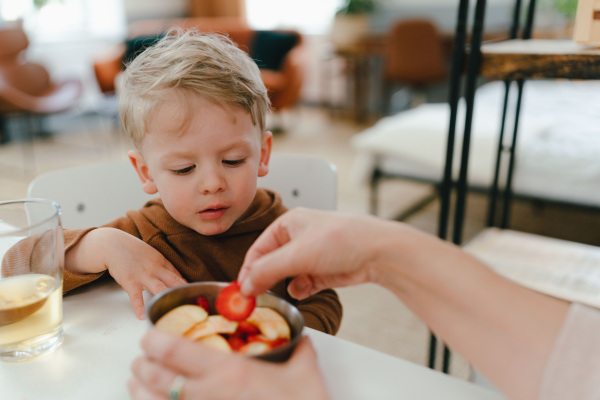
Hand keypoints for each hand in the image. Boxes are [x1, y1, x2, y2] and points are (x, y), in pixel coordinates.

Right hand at [66, 228, 185, 317]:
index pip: (178, 275)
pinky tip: (142, 315)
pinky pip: (136, 296)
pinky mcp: (129, 281)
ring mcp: (143, 275)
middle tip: (192, 304)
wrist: (113, 244)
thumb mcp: (154, 255)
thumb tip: (181, 280)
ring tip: (173, 310)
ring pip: (158, 287)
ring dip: (166, 298)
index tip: (195, 296)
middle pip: (173, 281)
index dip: (187, 286)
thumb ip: (166, 267)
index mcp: (162, 262)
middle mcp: (156, 269)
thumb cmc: (135, 252)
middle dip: (183, 292)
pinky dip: (139, 306)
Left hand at [128, 329, 329, 399]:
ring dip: (138, 391)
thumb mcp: (305, 376)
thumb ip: (300, 352)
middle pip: (156, 377)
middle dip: (141, 365)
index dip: (154, 340)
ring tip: (135, 382)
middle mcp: (207, 395)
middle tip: (141, 358)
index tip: (149, 335)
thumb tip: (301, 339)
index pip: (175, 350)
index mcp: (229, 372)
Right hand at [239, 208, 390, 298]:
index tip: (240, 289)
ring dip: (283, 285)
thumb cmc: (343, 239)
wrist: (378, 252)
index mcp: (289, 224)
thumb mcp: (297, 254)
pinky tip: (302, 291)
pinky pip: (304, 284)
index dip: (248, 269)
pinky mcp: (324, 271)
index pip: (259, 248)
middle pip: (272, 263)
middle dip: (265, 279)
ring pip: (287, 275)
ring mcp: (312, 255)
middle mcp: (299, 238)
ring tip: (279, 294)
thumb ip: (267, 270)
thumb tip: (245, 285)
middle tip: (254, 298)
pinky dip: (301, 289)